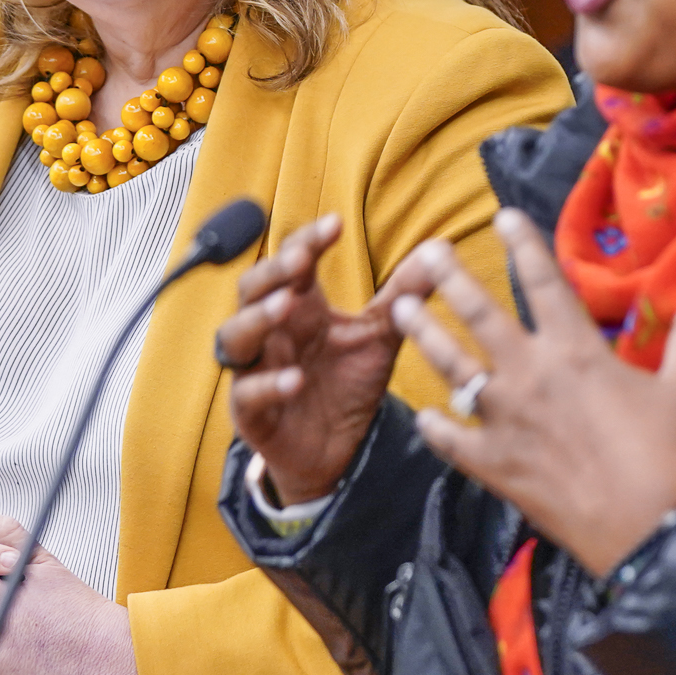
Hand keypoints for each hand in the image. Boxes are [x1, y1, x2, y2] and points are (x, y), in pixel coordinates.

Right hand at [221, 213, 441, 504]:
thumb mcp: (380, 335)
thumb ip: (404, 295)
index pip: (292, 261)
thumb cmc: (348, 384)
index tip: (335, 224)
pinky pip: (248, 393)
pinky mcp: (251, 412)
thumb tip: (440, 248)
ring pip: (235, 335)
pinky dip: (267, 383)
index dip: (307, 240)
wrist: (337, 451)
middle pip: (252, 289)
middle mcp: (271, 332)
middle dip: (272, 271)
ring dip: (257, 318)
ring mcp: (255, 370)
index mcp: (300, 307)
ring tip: (286, 305)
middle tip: (299, 258)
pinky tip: (294, 378)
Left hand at [394, 209, 675, 576]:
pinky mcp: (495, 466)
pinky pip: (453, 441)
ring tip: (400, 310)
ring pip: (454, 368)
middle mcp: (531, 376)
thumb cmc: (670, 457)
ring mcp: (506, 422)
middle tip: (426, 252)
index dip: (523, 244)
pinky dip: (436, 426)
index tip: (502, 215)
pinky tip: (422, 414)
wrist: (647, 535)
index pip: (542, 282)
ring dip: (425, 336)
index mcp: (576, 351)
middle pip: (481, 315)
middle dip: (451, 279)